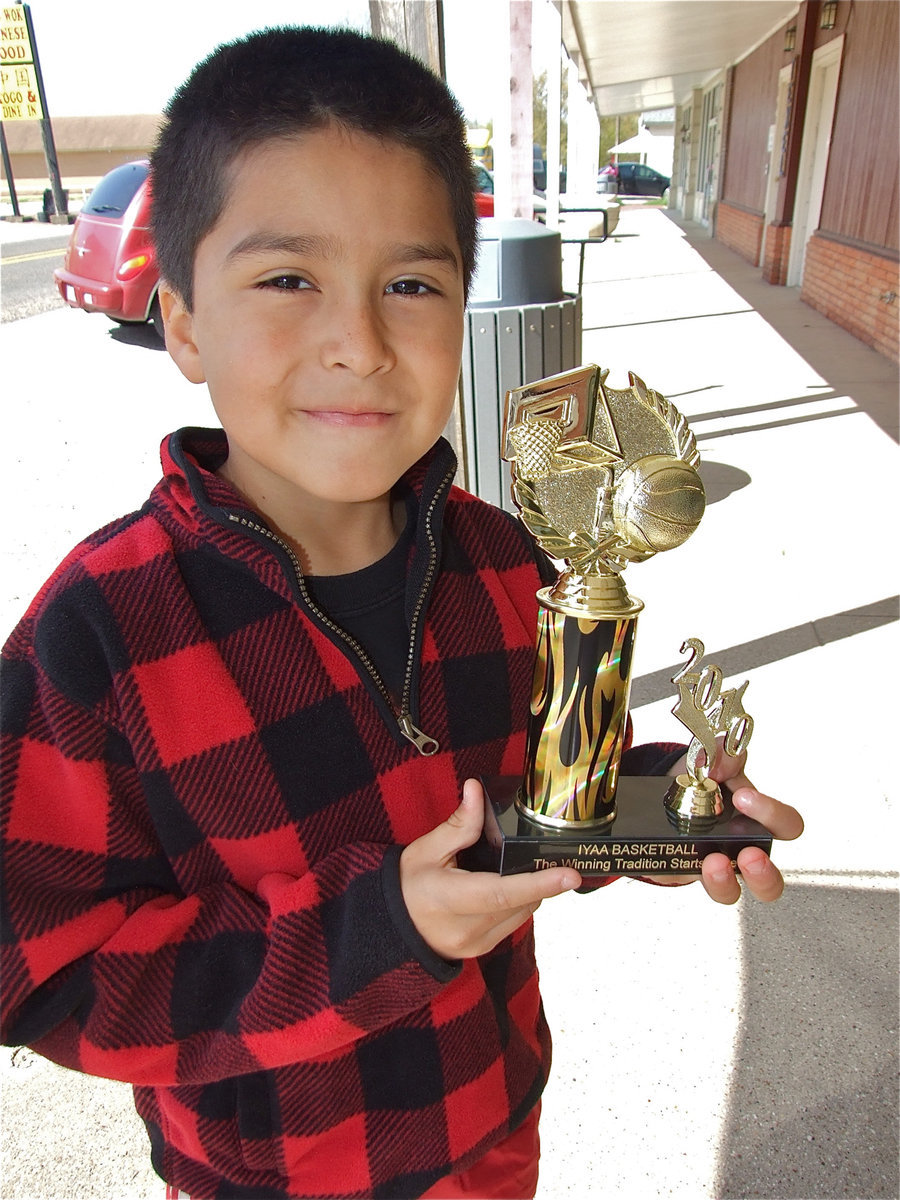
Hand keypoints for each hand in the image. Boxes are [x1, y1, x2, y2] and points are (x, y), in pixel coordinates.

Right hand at [400, 779, 580, 959]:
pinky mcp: (482, 950)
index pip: (501, 892)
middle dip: (539, 879)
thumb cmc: (406, 884)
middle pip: (520, 902)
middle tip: (549, 856)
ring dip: (529, 892)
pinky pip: (513, 923)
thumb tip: (476, 790)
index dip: (538, 883)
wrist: (391, 926)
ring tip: (521, 868)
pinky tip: (507, 886)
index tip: (569, 874)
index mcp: (449, 899)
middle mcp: (466, 928)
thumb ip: (459, 824)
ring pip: (522, 914)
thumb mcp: (426, 849)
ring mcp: (476, 944)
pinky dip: (517, 903)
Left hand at [656, 746, 803, 903]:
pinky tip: (667, 851)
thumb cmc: (703, 781)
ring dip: (723, 882)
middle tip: (749, 855)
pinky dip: (672, 866)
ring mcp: (714, 866)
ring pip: (729, 892)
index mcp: (758, 821)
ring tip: (712, 864)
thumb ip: (723, 755)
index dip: (773, 815)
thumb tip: (722, 757)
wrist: (665, 787)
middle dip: (763, 873)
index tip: (745, 798)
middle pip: (770, 881)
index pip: (786, 826)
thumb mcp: (714, 761)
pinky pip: (679, 878)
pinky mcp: (681, 870)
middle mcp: (741, 850)